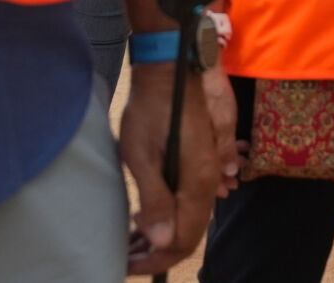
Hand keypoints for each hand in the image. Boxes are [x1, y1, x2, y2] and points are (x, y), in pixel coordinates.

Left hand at [122, 56, 226, 274]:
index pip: (184, 239)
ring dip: (160, 236)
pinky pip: (188, 203)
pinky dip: (167, 217)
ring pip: (189, 219)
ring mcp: (208, 172)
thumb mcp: (142, 156)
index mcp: (198, 182)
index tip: (128, 265)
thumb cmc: (151, 110)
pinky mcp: (201, 163)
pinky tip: (143, 218)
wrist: (168, 71)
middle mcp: (209, 181)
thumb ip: (155, 199)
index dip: (156, 259)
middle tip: (124, 257)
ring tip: (129, 243)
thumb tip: (161, 240)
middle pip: (190, 233)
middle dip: (157, 253)